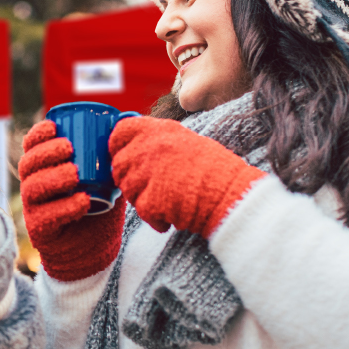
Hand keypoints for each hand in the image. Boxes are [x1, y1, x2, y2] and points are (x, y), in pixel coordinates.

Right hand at [18, 119, 124, 281]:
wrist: (94, 248)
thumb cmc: (98, 206)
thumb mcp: (104, 178)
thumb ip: (109, 156)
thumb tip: (127, 124)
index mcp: (43, 168)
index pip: (31, 146)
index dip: (38, 134)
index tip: (54, 126)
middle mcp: (33, 186)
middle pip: (28, 164)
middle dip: (45, 153)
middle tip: (68, 148)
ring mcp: (34, 209)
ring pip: (33, 188)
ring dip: (53, 178)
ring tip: (75, 174)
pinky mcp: (41, 231)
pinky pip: (46, 217)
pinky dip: (65, 207)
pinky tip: (82, 201)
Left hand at [108, 116, 264, 237]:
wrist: (231, 194)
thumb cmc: (216, 170)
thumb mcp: (186, 141)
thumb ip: (159, 142)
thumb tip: (136, 148)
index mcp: (158, 130)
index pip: (119, 132)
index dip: (117, 146)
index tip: (123, 156)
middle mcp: (148, 147)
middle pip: (119, 165)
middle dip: (130, 179)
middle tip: (151, 188)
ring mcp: (146, 173)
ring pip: (127, 189)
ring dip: (142, 199)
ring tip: (167, 201)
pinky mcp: (150, 199)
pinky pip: (141, 211)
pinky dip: (155, 218)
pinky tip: (172, 216)